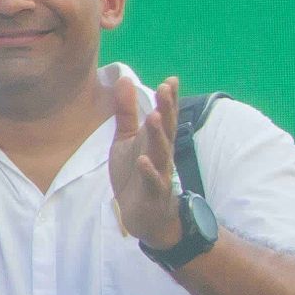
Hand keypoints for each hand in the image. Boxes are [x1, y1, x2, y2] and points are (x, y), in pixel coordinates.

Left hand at [110, 74, 183, 248]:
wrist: (143, 214)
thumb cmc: (135, 173)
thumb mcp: (126, 139)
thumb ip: (126, 112)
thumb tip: (124, 79)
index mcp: (155, 141)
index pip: (164, 116)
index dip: (168, 99)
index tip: (171, 80)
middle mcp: (160, 154)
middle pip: (165, 129)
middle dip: (166, 109)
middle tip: (166, 89)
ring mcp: (159, 173)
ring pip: (161, 153)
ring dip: (158, 135)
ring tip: (154, 116)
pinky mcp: (152, 193)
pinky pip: (152, 181)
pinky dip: (148, 171)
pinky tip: (143, 160)